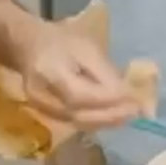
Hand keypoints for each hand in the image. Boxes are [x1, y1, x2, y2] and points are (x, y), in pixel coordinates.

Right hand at [14, 22, 136, 129]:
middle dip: (112, 116)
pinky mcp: (44, 115)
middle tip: (137, 112)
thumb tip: (130, 95)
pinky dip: (95, 121)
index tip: (135, 100)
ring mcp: (40, 108)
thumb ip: (106, 73)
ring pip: (78, 123)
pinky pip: (74, 123)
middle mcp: (41, 95)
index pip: (82, 95)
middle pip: (80, 115)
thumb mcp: (87, 47)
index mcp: (50, 71)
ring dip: (106, 121)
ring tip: (129, 115)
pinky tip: (112, 116)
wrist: (28, 44)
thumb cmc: (61, 41)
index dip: (110, 101)